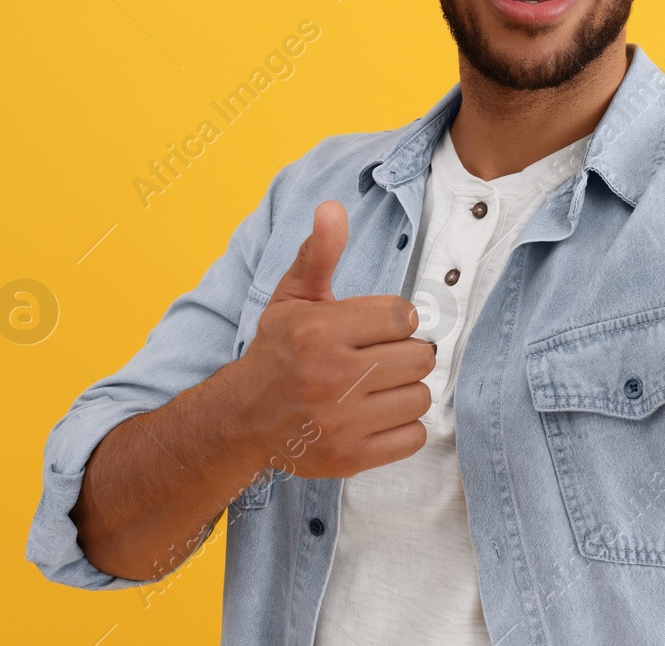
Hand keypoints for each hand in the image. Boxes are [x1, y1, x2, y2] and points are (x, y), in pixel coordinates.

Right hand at [237, 199, 434, 476]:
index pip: (404, 316)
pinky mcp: (350, 457)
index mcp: (320, 331)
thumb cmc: (279, 350)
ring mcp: (341, 421)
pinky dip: (404, 427)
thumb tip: (332, 207)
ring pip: (421, 397)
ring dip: (406, 391)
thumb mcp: (294, 297)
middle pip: (420, 357)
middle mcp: (330, 376)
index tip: (374, 329)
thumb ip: (319, 252)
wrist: (243, 419)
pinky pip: (414, 437)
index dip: (395, 321)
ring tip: (377, 387)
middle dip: (405, 354)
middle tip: (379, 358)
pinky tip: (377, 415)